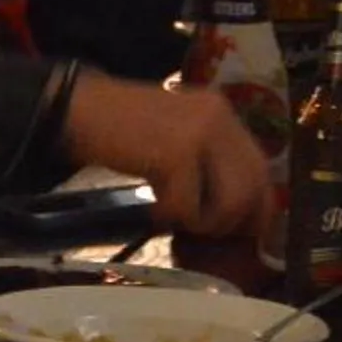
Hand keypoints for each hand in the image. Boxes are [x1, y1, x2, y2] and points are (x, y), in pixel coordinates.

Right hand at [60, 77, 271, 237]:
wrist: (80, 110)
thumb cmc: (124, 129)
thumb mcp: (178, 136)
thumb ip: (209, 162)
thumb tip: (237, 213)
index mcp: (222, 112)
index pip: (261, 168)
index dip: (256, 207)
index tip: (240, 232)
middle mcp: (219, 117)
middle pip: (253, 188)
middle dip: (230, 221)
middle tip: (200, 229)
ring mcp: (200, 134)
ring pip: (229, 202)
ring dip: (202, 221)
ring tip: (172, 214)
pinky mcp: (176, 154)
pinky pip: (188, 207)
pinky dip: (169, 216)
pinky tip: (152, 207)